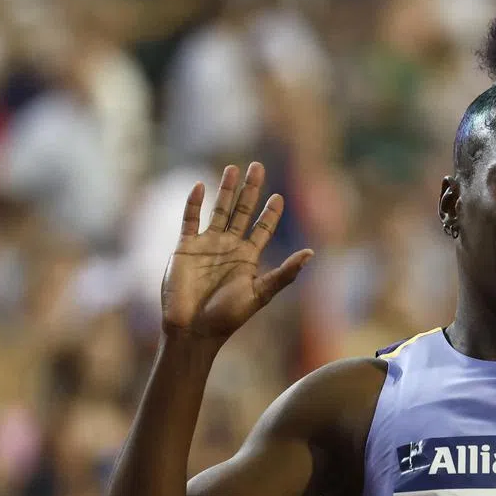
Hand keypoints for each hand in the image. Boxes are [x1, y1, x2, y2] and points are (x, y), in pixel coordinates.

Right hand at [161, 163, 312, 340]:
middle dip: (250, 190)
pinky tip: (200, 186)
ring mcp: (206, 245)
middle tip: (258, 166)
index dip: (271, 213)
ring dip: (225, 190)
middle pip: (242, 211)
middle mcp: (229, 247)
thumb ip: (285, 273)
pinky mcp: (184, 248)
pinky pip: (189, 219)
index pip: (263, 228)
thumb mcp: (261, 293)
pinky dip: (193, 203)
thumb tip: (311, 253)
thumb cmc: (228, 316)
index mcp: (248, 258)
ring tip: (233, 169)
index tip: (280, 196)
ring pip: (218, 210)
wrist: (193, 329)